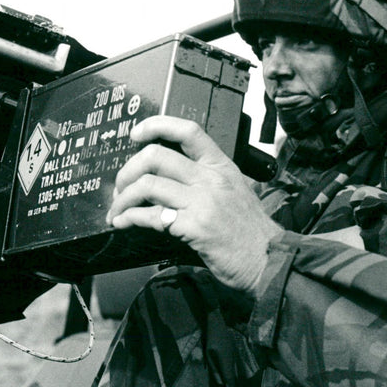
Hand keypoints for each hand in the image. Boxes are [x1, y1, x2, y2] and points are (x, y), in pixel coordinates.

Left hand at [106, 116, 280, 293]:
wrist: (268, 260)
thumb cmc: (249, 230)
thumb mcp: (234, 192)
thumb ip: (206, 181)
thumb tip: (168, 178)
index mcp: (222, 166)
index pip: (188, 131)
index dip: (157, 125)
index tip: (136, 134)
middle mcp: (211, 179)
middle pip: (156, 157)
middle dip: (127, 171)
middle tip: (121, 186)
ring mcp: (203, 202)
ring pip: (147, 185)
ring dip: (123, 198)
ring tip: (118, 210)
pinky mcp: (194, 228)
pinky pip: (149, 216)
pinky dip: (129, 218)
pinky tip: (124, 223)